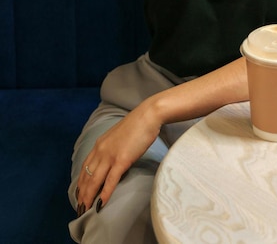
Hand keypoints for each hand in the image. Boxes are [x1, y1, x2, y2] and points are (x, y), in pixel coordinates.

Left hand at [75, 99, 161, 215]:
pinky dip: (105, 193)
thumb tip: (111, 161)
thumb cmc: (136, 125)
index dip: (80, 183)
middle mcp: (101, 150)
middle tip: (78, 209)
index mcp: (99, 144)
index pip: (85, 167)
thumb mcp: (118, 137)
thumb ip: (111, 148)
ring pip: (95, 181)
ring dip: (88, 197)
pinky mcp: (122, 160)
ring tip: (84, 211)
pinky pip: (111, 180)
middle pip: (86, 176)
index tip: (78, 195)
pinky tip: (100, 204)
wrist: (148, 115)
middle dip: (81, 194)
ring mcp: (111, 155)